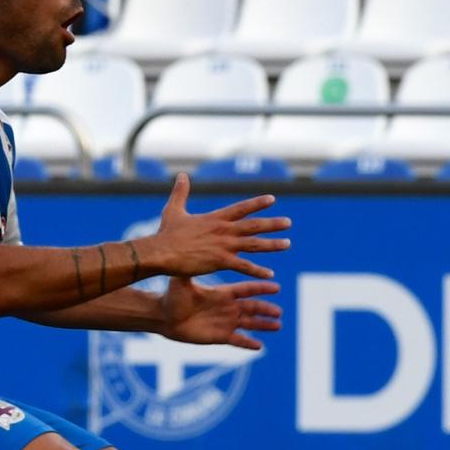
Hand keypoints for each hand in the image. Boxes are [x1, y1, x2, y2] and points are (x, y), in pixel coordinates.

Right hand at [144, 174, 290, 279]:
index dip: (257, 203)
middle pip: (254, 225)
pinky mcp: (220, 261)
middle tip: (288, 223)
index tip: (272, 199)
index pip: (241, 208)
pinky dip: (257, 271)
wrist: (161, 252)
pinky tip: (270, 275)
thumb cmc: (166, 233)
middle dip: (272, 224)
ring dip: (272, 244)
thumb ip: (181, 192)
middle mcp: (223, 230)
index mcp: (215, 218)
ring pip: (254, 244)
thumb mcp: (174, 209)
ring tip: (287, 244)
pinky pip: (244, 267)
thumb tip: (181, 175)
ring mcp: (224, 245)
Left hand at [160, 278, 281, 349]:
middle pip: (252, 307)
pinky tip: (260, 346)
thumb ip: (188, 271)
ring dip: (263, 325)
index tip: (276, 286)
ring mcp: (224, 322)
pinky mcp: (219, 337)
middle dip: (266, 309)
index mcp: (222, 293)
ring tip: (278, 325)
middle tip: (279, 311)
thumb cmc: (172, 297)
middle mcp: (227, 307)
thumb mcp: (181, 283)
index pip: (246, 289)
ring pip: (249, 324)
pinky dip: (248, 343)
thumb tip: (189, 255)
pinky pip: (237, 341)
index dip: (260, 288)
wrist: (165, 317)